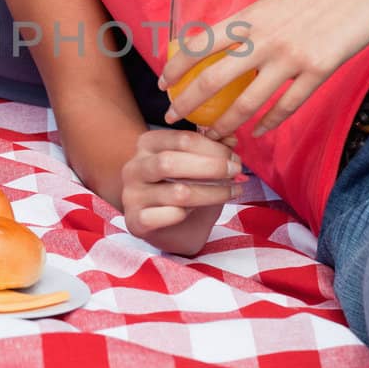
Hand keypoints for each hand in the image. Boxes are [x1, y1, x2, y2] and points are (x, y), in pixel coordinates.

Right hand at [121, 128, 242, 253]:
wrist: (172, 229)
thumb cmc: (186, 189)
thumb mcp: (200, 165)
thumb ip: (213, 149)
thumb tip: (231, 138)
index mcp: (147, 145)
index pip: (182, 139)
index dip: (213, 147)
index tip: (235, 158)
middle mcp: (134, 167)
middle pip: (171, 162)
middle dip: (211, 167)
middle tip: (236, 172)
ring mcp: (132, 195)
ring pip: (177, 192)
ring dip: (212, 193)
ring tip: (232, 192)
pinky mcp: (137, 221)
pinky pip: (168, 216)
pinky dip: (189, 214)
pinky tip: (200, 212)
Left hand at [160, 0, 368, 141]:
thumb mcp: (274, 1)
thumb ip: (252, 24)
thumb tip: (226, 45)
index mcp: (250, 18)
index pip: (199, 45)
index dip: (175, 67)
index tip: (163, 83)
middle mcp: (265, 39)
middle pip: (213, 79)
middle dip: (187, 103)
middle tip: (173, 118)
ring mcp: (292, 57)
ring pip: (248, 103)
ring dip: (226, 124)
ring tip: (213, 136)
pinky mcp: (319, 71)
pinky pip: (287, 106)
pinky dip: (270, 123)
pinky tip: (260, 131)